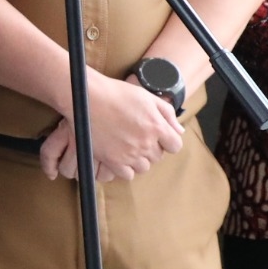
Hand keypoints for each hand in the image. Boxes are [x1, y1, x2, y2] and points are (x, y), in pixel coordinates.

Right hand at [35, 73, 183, 181]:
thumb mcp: (147, 97)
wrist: (87, 98)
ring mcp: (129, 154)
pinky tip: (118, 156)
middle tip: (136, 137)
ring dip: (138, 159)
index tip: (158, 137)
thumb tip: (180, 131)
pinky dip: (125, 168)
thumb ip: (167, 114)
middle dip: (150, 148)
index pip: (175, 146)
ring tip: (126, 146)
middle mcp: (146, 143)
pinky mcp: (113, 161)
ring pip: (144, 167)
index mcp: (157, 126)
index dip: (167, 141)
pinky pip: (127, 174)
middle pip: (158, 157)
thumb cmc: (116, 93)